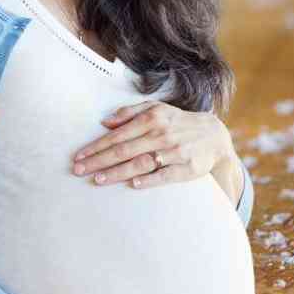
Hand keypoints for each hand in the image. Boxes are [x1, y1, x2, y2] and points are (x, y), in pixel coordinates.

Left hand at [71, 100, 235, 190]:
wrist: (214, 136)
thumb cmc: (179, 123)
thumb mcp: (158, 109)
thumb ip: (131, 112)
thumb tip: (105, 122)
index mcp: (153, 119)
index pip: (119, 135)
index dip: (97, 146)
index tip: (79, 156)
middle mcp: (162, 134)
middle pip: (125, 150)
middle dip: (99, 160)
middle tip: (79, 170)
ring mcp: (175, 151)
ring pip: (141, 163)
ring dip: (118, 172)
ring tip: (98, 179)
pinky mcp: (187, 168)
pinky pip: (166, 175)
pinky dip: (150, 179)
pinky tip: (134, 184)